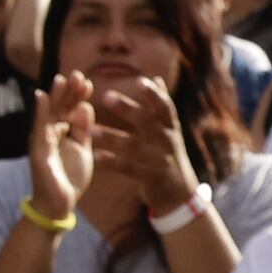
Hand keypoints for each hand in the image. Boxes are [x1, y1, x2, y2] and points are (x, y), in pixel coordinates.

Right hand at [23, 91, 96, 220]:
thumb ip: (84, 129)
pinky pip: (39, 128)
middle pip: (60, 107)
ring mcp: (43, 140)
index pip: (71, 110)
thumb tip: (85, 106)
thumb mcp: (83, 150)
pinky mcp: (38, 149)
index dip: (78, 96)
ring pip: (49, 113)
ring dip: (55, 96)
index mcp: (65, 133)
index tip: (88, 82)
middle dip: (68, 91)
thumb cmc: (70, 177)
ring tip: (62, 79)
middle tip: (78, 75)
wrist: (58, 204)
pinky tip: (42, 97)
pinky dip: (40, 112)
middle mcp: (52, 133)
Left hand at [102, 77, 200, 215]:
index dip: (154, 94)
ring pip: (133, 146)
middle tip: (106, 96)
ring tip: (92, 130)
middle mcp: (166, 141)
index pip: (165, 107)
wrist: (179, 193)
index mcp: (171, 127)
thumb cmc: (169, 154)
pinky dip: (112, 162)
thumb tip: (157, 78)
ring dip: (111, 137)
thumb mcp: (170, 131)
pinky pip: (128, 168)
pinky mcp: (149, 177)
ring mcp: (159, 160)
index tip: (139, 81)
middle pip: (147, 122)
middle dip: (127, 109)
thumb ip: (161, 106)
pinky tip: (96, 156)